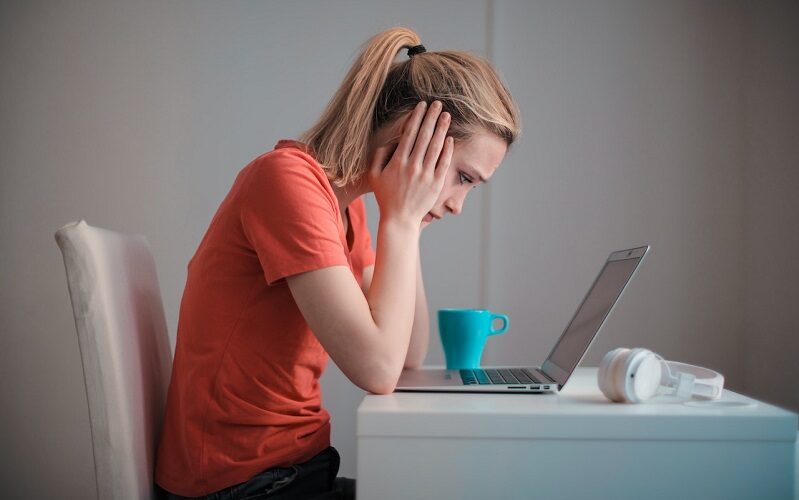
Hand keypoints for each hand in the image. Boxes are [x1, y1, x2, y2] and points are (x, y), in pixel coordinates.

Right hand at [369, 100, 452, 227]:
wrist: (399, 219)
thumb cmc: (385, 196)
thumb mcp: (374, 175)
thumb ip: (379, 156)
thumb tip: (390, 142)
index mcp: (398, 162)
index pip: (409, 134)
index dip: (416, 118)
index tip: (422, 106)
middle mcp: (412, 166)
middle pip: (424, 136)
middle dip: (431, 118)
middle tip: (438, 104)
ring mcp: (425, 175)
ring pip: (435, 147)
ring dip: (442, 129)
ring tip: (447, 115)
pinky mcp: (435, 184)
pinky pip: (443, 163)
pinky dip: (447, 150)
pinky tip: (450, 138)